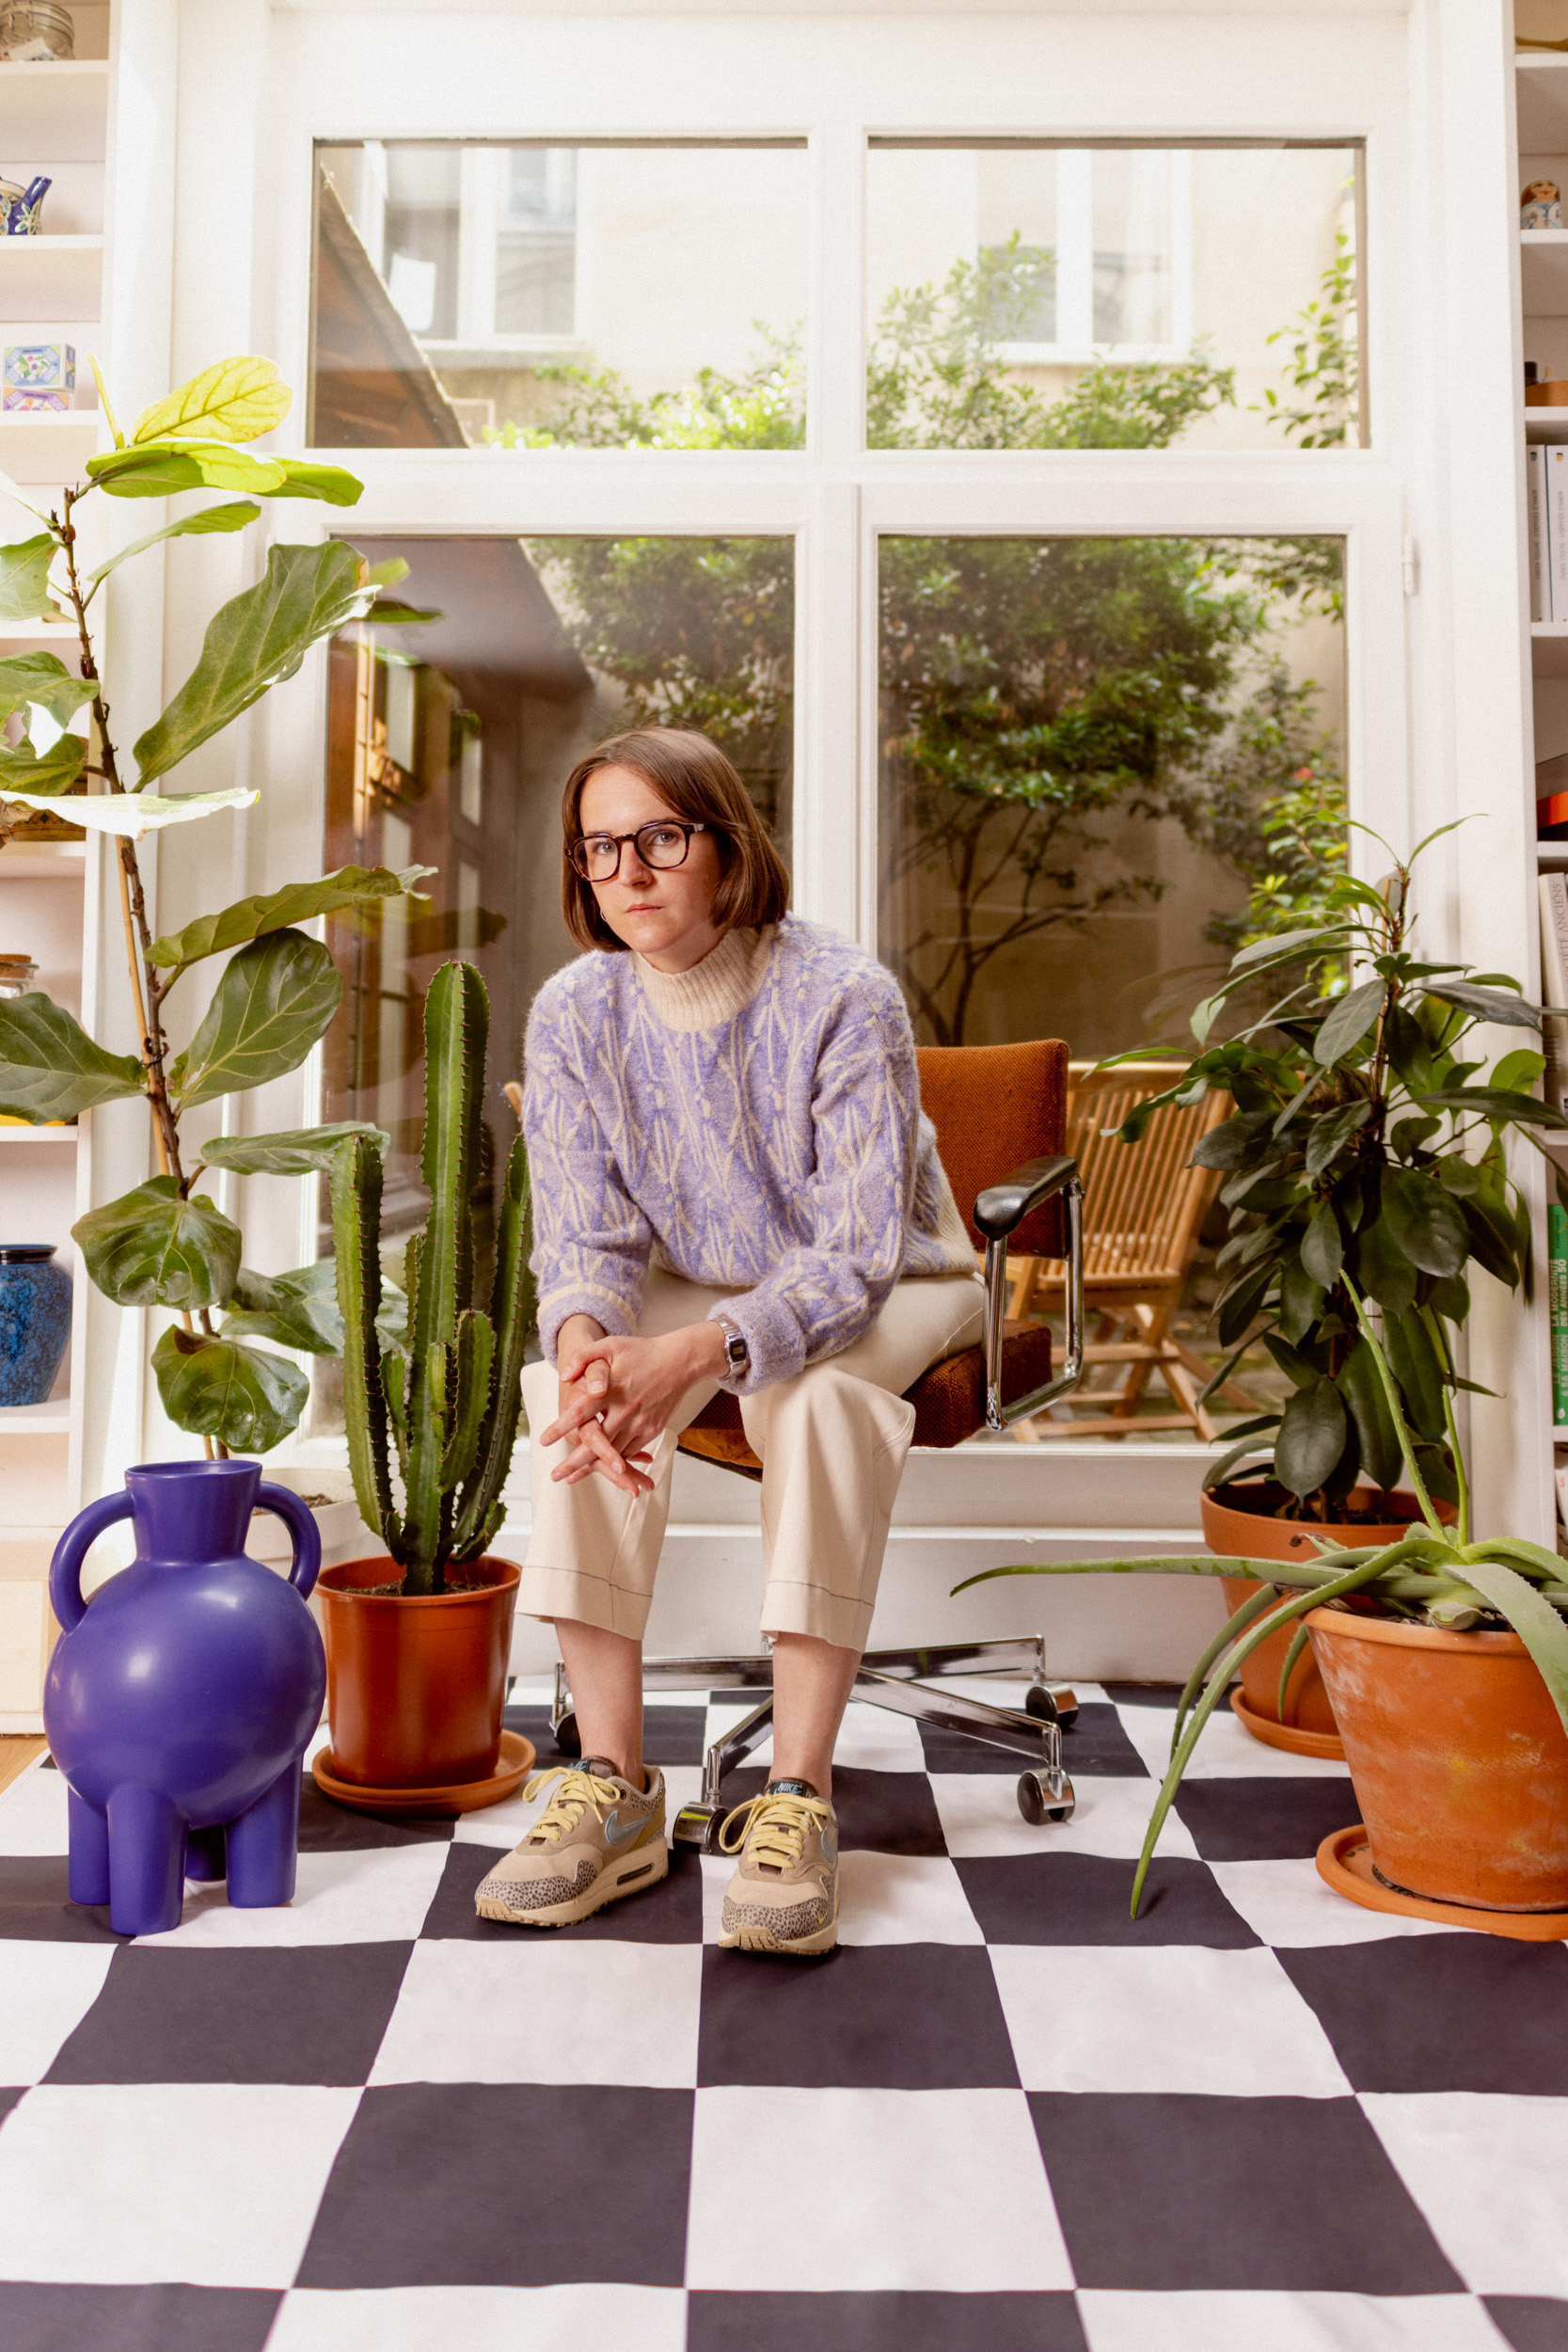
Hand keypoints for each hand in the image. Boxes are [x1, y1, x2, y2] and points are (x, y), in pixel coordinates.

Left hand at [543, 1318, 727, 1496]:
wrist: (680, 1362)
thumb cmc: (643, 1352)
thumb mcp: (611, 1345)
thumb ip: (584, 1357)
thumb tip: (563, 1376)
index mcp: (611, 1389)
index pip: (581, 1411)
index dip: (561, 1427)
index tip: (543, 1440)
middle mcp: (625, 1409)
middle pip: (596, 1442)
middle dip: (574, 1462)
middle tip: (555, 1476)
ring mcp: (640, 1422)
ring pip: (614, 1453)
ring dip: (593, 1467)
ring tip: (572, 1478)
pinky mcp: (653, 1429)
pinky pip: (630, 1450)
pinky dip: (617, 1459)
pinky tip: (602, 1466)